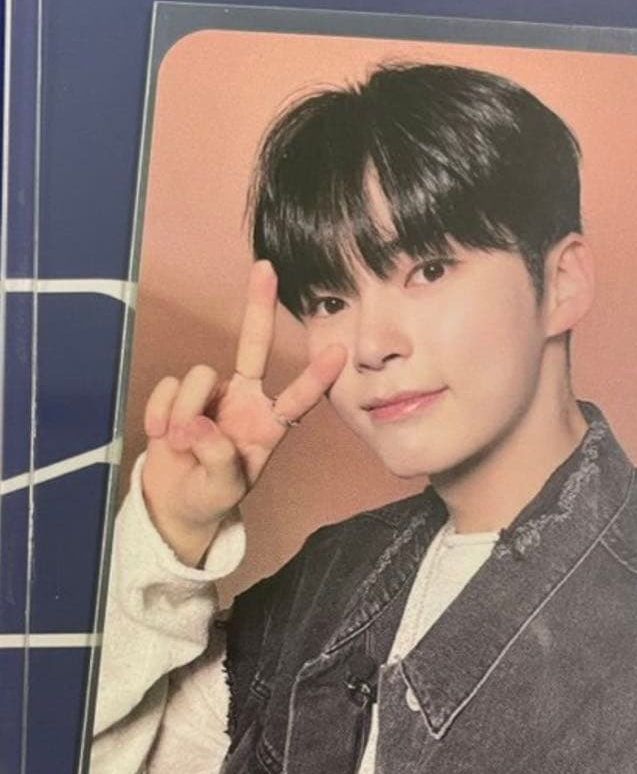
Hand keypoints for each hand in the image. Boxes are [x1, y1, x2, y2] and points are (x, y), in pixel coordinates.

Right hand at [141, 261, 345, 564]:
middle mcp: (243, 401)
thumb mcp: (223, 487)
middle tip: (265, 269)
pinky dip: (160, 415)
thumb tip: (197, 423)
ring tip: (182, 447)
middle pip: (253, 346)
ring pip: (199, 377)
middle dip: (258, 306)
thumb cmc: (211, 496)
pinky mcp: (177, 395)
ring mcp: (210, 395)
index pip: (298, 398)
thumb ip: (217, 458)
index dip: (316, 378)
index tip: (339, 353)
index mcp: (267, 426)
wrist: (175, 504)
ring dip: (185, 414)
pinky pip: (169, 388)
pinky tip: (162, 438)